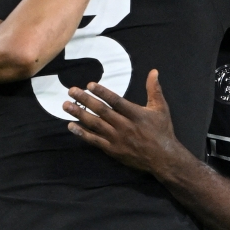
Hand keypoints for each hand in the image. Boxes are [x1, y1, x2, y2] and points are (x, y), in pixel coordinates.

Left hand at [62, 70, 188, 176]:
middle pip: (102, 111)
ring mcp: (117, 139)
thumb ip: (154, 89)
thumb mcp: (161, 108)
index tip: (90, 85)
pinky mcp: (112, 150)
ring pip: (95, 125)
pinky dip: (82, 133)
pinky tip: (71, 126)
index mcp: (136, 114)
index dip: (103, 93)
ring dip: (79, 114)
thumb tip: (154, 71)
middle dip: (85, 100)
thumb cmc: (162, 131)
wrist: (163, 158)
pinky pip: (94, 140)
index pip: (116, 101)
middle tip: (71, 91)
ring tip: (66, 105)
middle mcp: (125, 125)